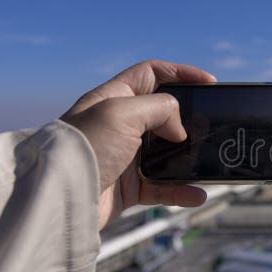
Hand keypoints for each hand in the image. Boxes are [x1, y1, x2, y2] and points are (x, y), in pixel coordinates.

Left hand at [61, 60, 216, 228]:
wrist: (61, 198)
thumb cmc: (85, 147)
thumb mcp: (123, 112)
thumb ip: (160, 108)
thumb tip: (180, 130)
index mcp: (113, 98)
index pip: (151, 74)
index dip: (181, 73)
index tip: (209, 82)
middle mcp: (120, 125)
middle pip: (164, 113)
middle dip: (190, 118)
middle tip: (211, 123)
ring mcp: (125, 156)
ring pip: (168, 153)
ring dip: (189, 158)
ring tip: (208, 160)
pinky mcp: (128, 187)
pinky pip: (163, 187)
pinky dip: (181, 191)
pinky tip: (197, 194)